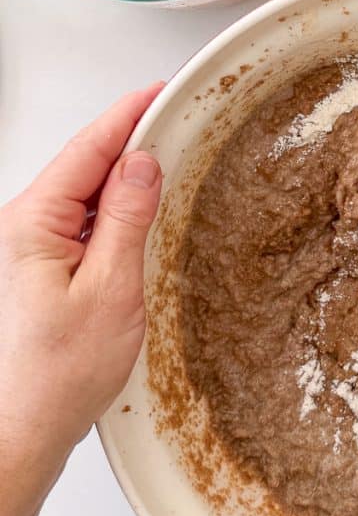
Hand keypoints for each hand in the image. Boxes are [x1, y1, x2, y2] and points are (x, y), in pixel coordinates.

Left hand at [0, 85, 162, 515]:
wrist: (28, 426)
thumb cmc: (60, 372)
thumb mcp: (111, 287)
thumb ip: (126, 218)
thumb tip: (142, 164)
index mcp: (32, 223)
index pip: (88, 150)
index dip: (127, 115)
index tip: (159, 90)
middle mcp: (24, 227)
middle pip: (85, 164)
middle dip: (130, 139)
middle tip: (175, 120)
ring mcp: (32, 247)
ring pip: (85, 193)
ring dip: (124, 177)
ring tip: (167, 161)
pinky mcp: (44, 266)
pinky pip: (83, 221)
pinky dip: (115, 209)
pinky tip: (140, 210)